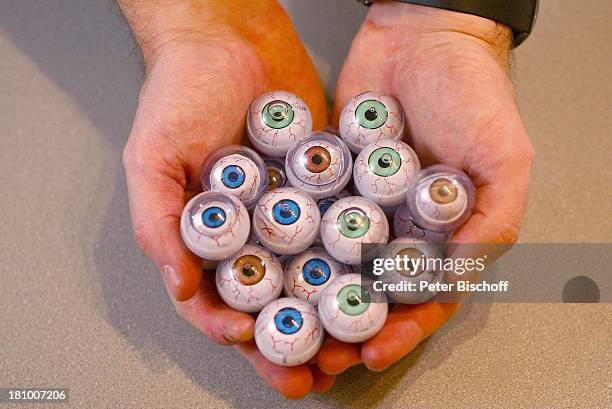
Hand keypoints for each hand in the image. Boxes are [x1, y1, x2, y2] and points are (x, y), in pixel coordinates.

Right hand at [119, 0, 330, 397]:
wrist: (228, 34)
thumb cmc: (180, 91)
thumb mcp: (152, 156)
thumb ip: (158, 222)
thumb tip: (180, 286)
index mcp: (207, 236)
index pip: (218, 300)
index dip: (235, 331)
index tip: (257, 348)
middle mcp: (251, 231)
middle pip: (273, 300)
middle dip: (293, 340)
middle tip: (316, 371)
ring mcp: (290, 211)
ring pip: (313, 273)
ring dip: (331, 311)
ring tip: (354, 341)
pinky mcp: (324, 186)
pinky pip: (342, 227)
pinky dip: (358, 256)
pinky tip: (378, 279)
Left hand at [317, 2, 533, 373]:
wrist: (420, 34)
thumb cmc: (473, 91)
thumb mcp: (504, 157)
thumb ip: (494, 221)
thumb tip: (458, 277)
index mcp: (445, 234)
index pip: (423, 298)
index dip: (401, 330)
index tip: (372, 352)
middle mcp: (400, 227)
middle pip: (371, 293)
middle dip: (348, 327)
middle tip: (321, 353)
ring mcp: (361, 206)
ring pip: (335, 265)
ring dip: (315, 299)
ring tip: (291, 324)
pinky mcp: (329, 181)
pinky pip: (310, 220)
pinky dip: (294, 247)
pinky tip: (273, 269)